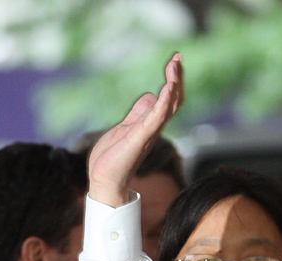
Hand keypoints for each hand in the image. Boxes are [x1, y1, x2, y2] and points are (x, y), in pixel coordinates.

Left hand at [88, 53, 183, 206]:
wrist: (104, 181)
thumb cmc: (112, 158)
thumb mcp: (124, 129)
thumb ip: (137, 114)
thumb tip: (150, 97)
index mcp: (148, 125)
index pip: (167, 100)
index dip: (172, 81)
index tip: (174, 62)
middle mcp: (153, 128)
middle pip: (173, 100)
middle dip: (176, 78)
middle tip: (177, 58)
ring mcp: (148, 133)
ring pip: (168, 106)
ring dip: (173, 85)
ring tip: (174, 66)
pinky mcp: (140, 138)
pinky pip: (156, 118)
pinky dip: (163, 102)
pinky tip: (167, 88)